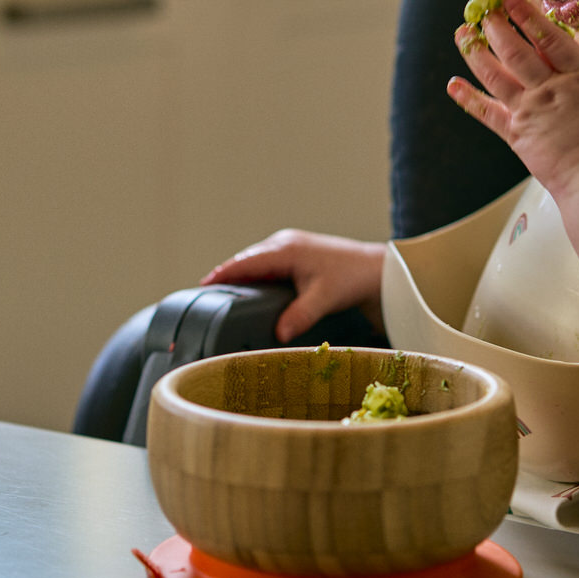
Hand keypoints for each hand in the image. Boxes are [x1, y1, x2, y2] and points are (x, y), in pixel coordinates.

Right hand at [201, 229, 385, 342]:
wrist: (375, 269)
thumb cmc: (351, 279)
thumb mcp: (324, 298)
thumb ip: (300, 315)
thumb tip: (279, 334)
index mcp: (286, 250)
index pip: (246, 262)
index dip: (224, 273)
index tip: (204, 284)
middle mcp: (284, 243)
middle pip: (247, 259)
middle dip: (228, 274)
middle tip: (206, 293)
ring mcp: (290, 246)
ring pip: (257, 260)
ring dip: (241, 273)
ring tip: (222, 291)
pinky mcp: (296, 253)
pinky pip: (267, 262)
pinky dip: (255, 274)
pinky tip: (250, 286)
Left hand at [446, 0, 578, 196]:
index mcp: (578, 76)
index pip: (548, 39)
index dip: (527, 17)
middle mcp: (549, 90)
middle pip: (515, 52)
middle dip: (495, 27)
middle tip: (482, 9)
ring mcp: (530, 112)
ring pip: (495, 76)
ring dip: (475, 53)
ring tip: (462, 34)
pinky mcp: (516, 134)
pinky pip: (487, 113)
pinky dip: (468, 99)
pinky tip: (453, 85)